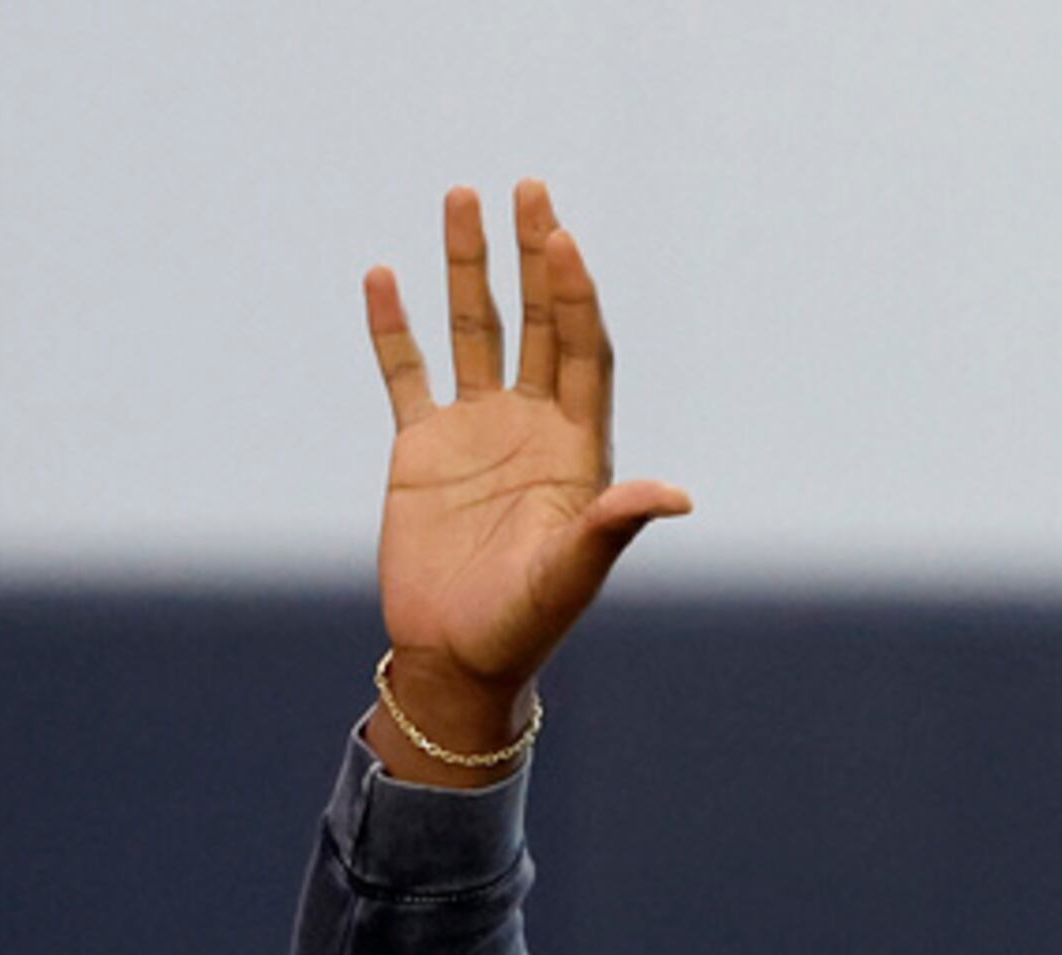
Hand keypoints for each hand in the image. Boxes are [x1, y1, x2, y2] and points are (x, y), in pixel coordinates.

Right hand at [362, 180, 690, 747]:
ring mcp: (476, 431)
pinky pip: (406, 373)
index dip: (577, 297)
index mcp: (579, 450)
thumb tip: (677, 496)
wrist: (457, 660)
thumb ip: (614, 526)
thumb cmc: (525, 626)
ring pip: (475, 331)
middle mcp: (532, 427)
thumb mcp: (572, 574)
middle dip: (535, 256)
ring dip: (469, 268)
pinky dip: (393, 327)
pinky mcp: (421, 448)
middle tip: (531, 187)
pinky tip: (384, 275)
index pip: (583, 353)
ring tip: (462, 197)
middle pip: (539, 323)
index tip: (563, 241)